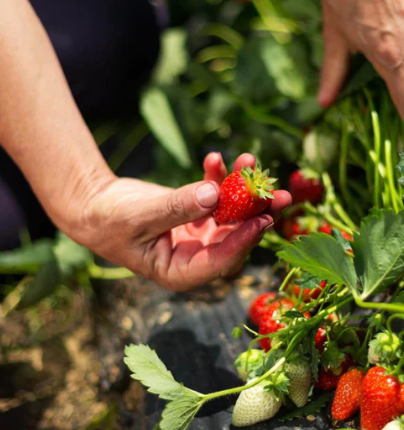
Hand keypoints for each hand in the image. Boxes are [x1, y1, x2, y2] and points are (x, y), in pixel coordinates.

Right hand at [71, 153, 290, 290]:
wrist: (95, 206)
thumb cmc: (108, 221)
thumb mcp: (140, 217)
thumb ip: (177, 208)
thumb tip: (214, 195)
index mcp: (182, 271)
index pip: (221, 261)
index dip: (244, 241)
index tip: (264, 219)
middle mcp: (197, 255)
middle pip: (236, 237)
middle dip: (258, 214)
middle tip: (281, 195)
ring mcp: (200, 234)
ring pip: (232, 214)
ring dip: (243, 189)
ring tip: (250, 160)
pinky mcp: (198, 213)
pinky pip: (215, 195)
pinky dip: (216, 177)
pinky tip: (214, 157)